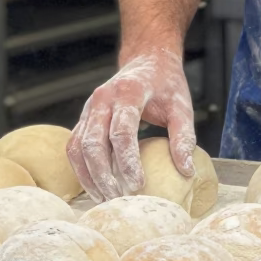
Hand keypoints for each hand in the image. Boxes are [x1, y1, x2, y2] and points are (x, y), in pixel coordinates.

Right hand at [68, 48, 194, 203]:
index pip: (121, 131)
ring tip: (105, 199)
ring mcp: (89, 108)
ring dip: (89, 176)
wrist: (147, 61)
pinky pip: (74, 147)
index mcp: (127, 92)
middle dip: (104, 175)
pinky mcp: (84, 118)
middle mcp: (102, 99)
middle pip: (94, 142)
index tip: (138, 185)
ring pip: (78, 147)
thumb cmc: (166, 84)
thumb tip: (186, 172)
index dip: (128, 161)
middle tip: (119, 199)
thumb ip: (184, 137)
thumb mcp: (182, 106)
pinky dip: (81, 169)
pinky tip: (96, 188)